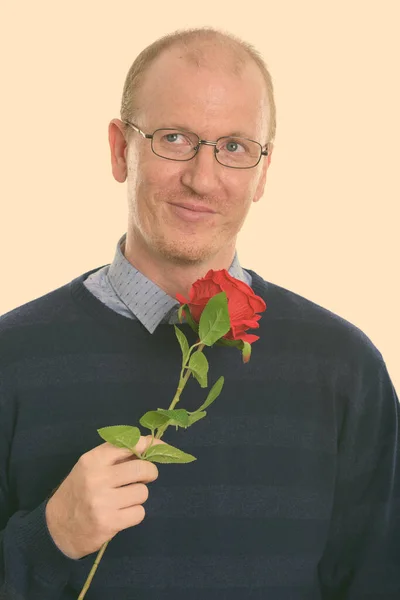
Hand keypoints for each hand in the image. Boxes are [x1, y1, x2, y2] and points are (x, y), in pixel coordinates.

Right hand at [45, 436, 163, 558]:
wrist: (56, 527)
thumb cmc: (79, 491)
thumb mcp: (91, 467)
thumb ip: (117, 455)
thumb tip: (151, 443)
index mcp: (93, 459)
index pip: (130, 444)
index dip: (151, 445)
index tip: (162, 447)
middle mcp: (97, 477)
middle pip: (142, 468)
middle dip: (149, 473)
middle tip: (143, 478)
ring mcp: (103, 501)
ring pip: (142, 492)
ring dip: (138, 497)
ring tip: (122, 500)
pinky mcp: (109, 522)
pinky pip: (139, 513)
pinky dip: (134, 514)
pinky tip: (120, 515)